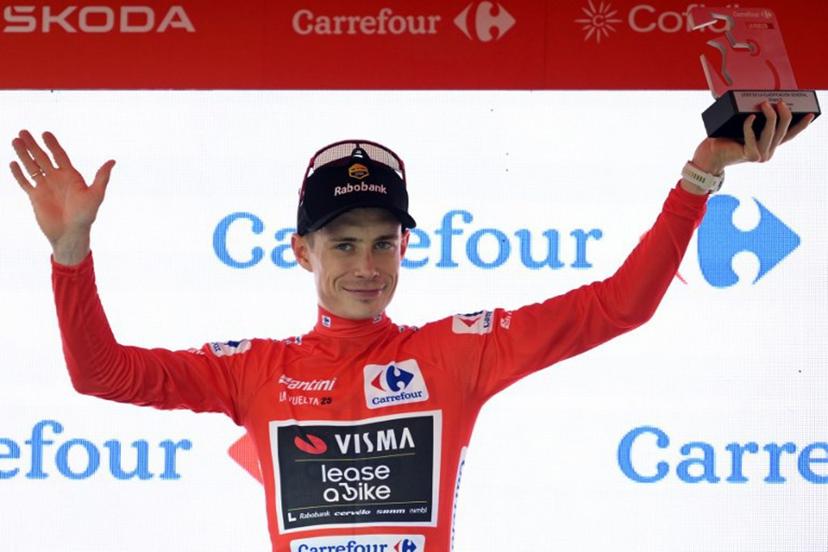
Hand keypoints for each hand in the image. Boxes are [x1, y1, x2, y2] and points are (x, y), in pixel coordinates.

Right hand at [10, 130, 114, 263]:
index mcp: (71, 176)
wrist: (71, 234)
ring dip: (23, 154)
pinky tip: (12, 162)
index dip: (52, 144)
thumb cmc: (86, 216)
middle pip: (43, 158)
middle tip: (23, 132)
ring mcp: (45, 187)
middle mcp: (57, 179)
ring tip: (14, 141)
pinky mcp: (35, 197)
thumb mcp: (96, 195)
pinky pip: (25, 182)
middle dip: (33, 145)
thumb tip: (112, 161)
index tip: (45, 133)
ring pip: (31, 167)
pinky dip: (18, 173)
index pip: (59, 155)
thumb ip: (102, 178)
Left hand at [682, 101, 814, 193]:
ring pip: (772, 132)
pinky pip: (753, 136)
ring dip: (770, 116)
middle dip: (783, 114)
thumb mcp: (743, 127)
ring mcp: (760, 155)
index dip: (801, 125)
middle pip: (783, 131)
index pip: (789, 135)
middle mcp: (767, 152)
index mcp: (768, 145)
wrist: (708, 155)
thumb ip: (756, 120)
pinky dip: (750, 125)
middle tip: (778, 101)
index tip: (811, 114)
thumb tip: (764, 103)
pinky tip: (750, 116)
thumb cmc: (724, 139)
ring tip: (764, 104)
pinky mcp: (750, 155)